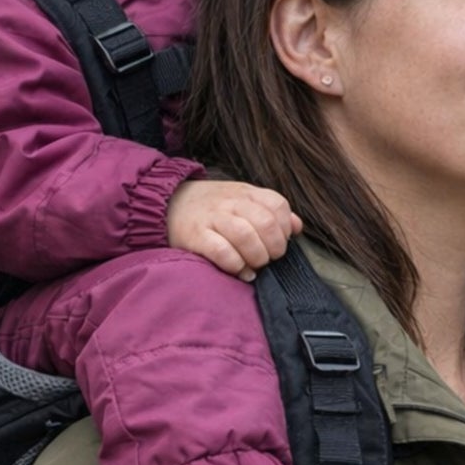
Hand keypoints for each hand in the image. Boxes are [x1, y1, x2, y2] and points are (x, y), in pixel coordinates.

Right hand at [167, 179, 302, 280]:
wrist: (166, 203)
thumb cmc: (212, 208)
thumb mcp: (242, 201)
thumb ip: (270, 212)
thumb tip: (298, 227)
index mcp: (246, 192)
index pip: (278, 205)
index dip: (284, 228)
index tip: (279, 241)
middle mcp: (230, 202)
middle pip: (265, 222)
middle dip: (274, 247)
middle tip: (269, 258)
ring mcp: (212, 218)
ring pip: (246, 235)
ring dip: (257, 256)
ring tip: (255, 265)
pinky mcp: (195, 236)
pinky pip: (221, 251)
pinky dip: (235, 265)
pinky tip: (240, 271)